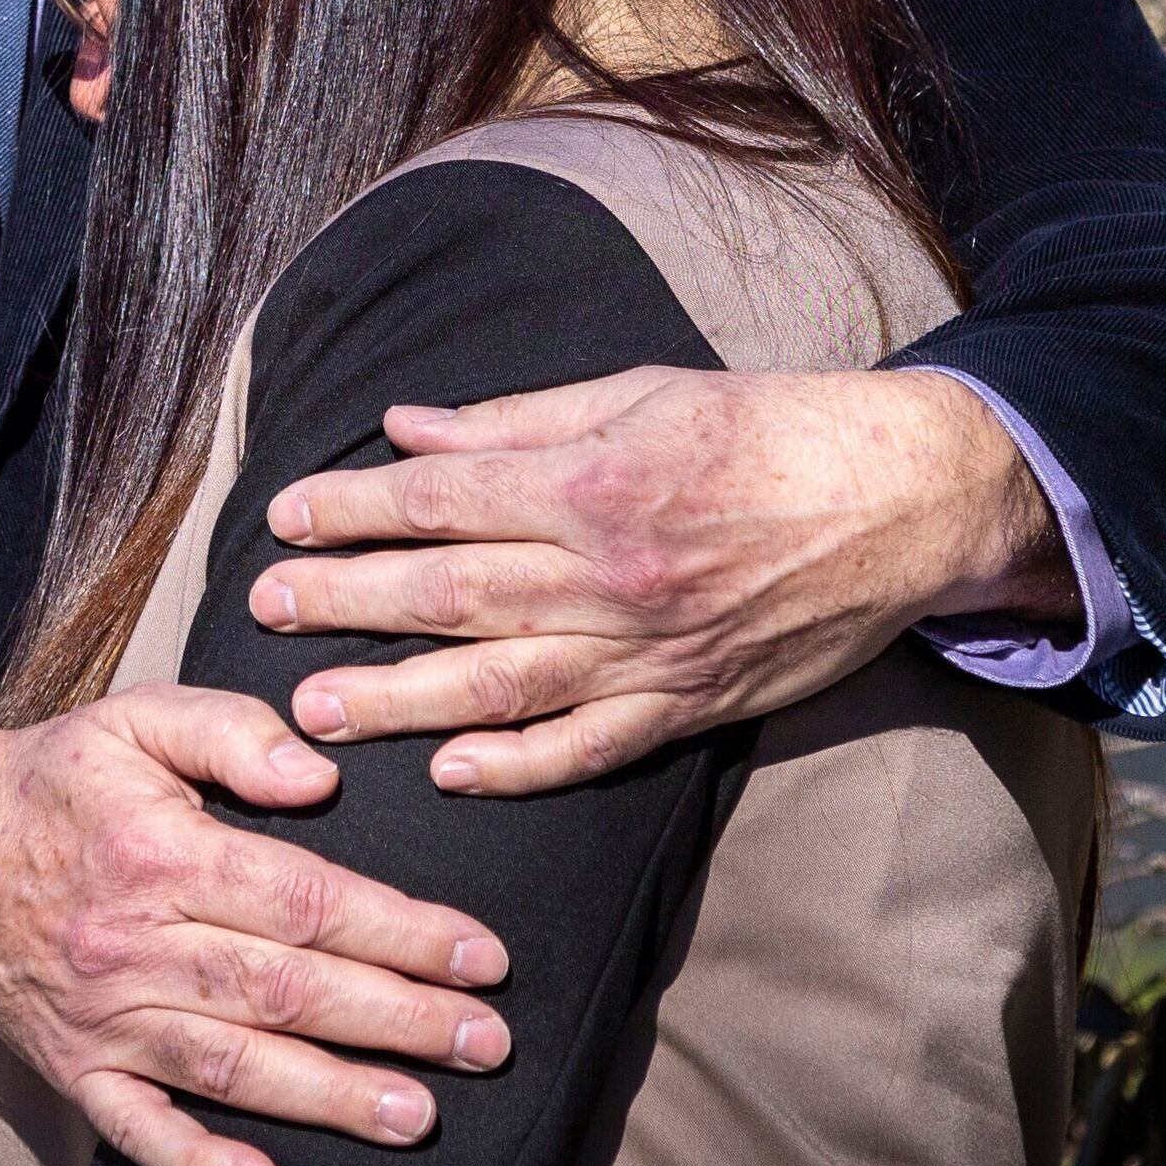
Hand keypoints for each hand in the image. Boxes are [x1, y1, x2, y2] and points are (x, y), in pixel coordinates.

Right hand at [0, 692, 512, 1165]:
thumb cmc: (55, 780)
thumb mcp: (136, 717)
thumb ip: (231, 729)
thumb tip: (317, 776)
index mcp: (159, 852)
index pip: (302, 899)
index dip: (399, 931)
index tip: (479, 954)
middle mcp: (132, 943)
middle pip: (284, 990)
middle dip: (396, 1019)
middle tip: (485, 1041)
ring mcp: (101, 1017)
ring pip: (230, 1066)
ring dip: (328, 1095)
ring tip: (417, 1115)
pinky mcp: (73, 1069)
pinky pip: (137, 1130)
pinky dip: (198, 1164)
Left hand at [249, 367, 1075, 794]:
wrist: (903, 498)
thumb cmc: (769, 428)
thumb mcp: (640, 391)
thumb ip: (515, 421)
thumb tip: (406, 429)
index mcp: (595, 481)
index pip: (442, 499)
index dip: (353, 510)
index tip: (284, 518)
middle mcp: (612, 573)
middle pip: (450, 592)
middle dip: (346, 602)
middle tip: (263, 613)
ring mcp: (651, 649)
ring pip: (500, 684)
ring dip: (399, 701)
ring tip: (316, 711)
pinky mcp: (691, 705)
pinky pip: (591, 748)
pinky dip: (519, 766)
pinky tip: (452, 774)